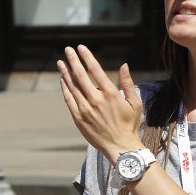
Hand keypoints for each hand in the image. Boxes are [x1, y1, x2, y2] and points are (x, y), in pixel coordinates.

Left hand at [57, 45, 143, 162]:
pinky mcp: (78, 118)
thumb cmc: (129, 124)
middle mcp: (96, 99)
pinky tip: (63, 80)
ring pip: (72, 86)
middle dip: (73, 60)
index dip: (87, 57)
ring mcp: (85, 109)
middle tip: (68, 49)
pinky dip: (65, 88)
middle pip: (81, 75)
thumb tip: (124, 65)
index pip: (95, 70)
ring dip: (65, 73)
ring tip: (61, 62)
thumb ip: (128, 83)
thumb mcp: (135, 102)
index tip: (81, 48)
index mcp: (111, 94)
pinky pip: (69, 99)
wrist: (120, 146)